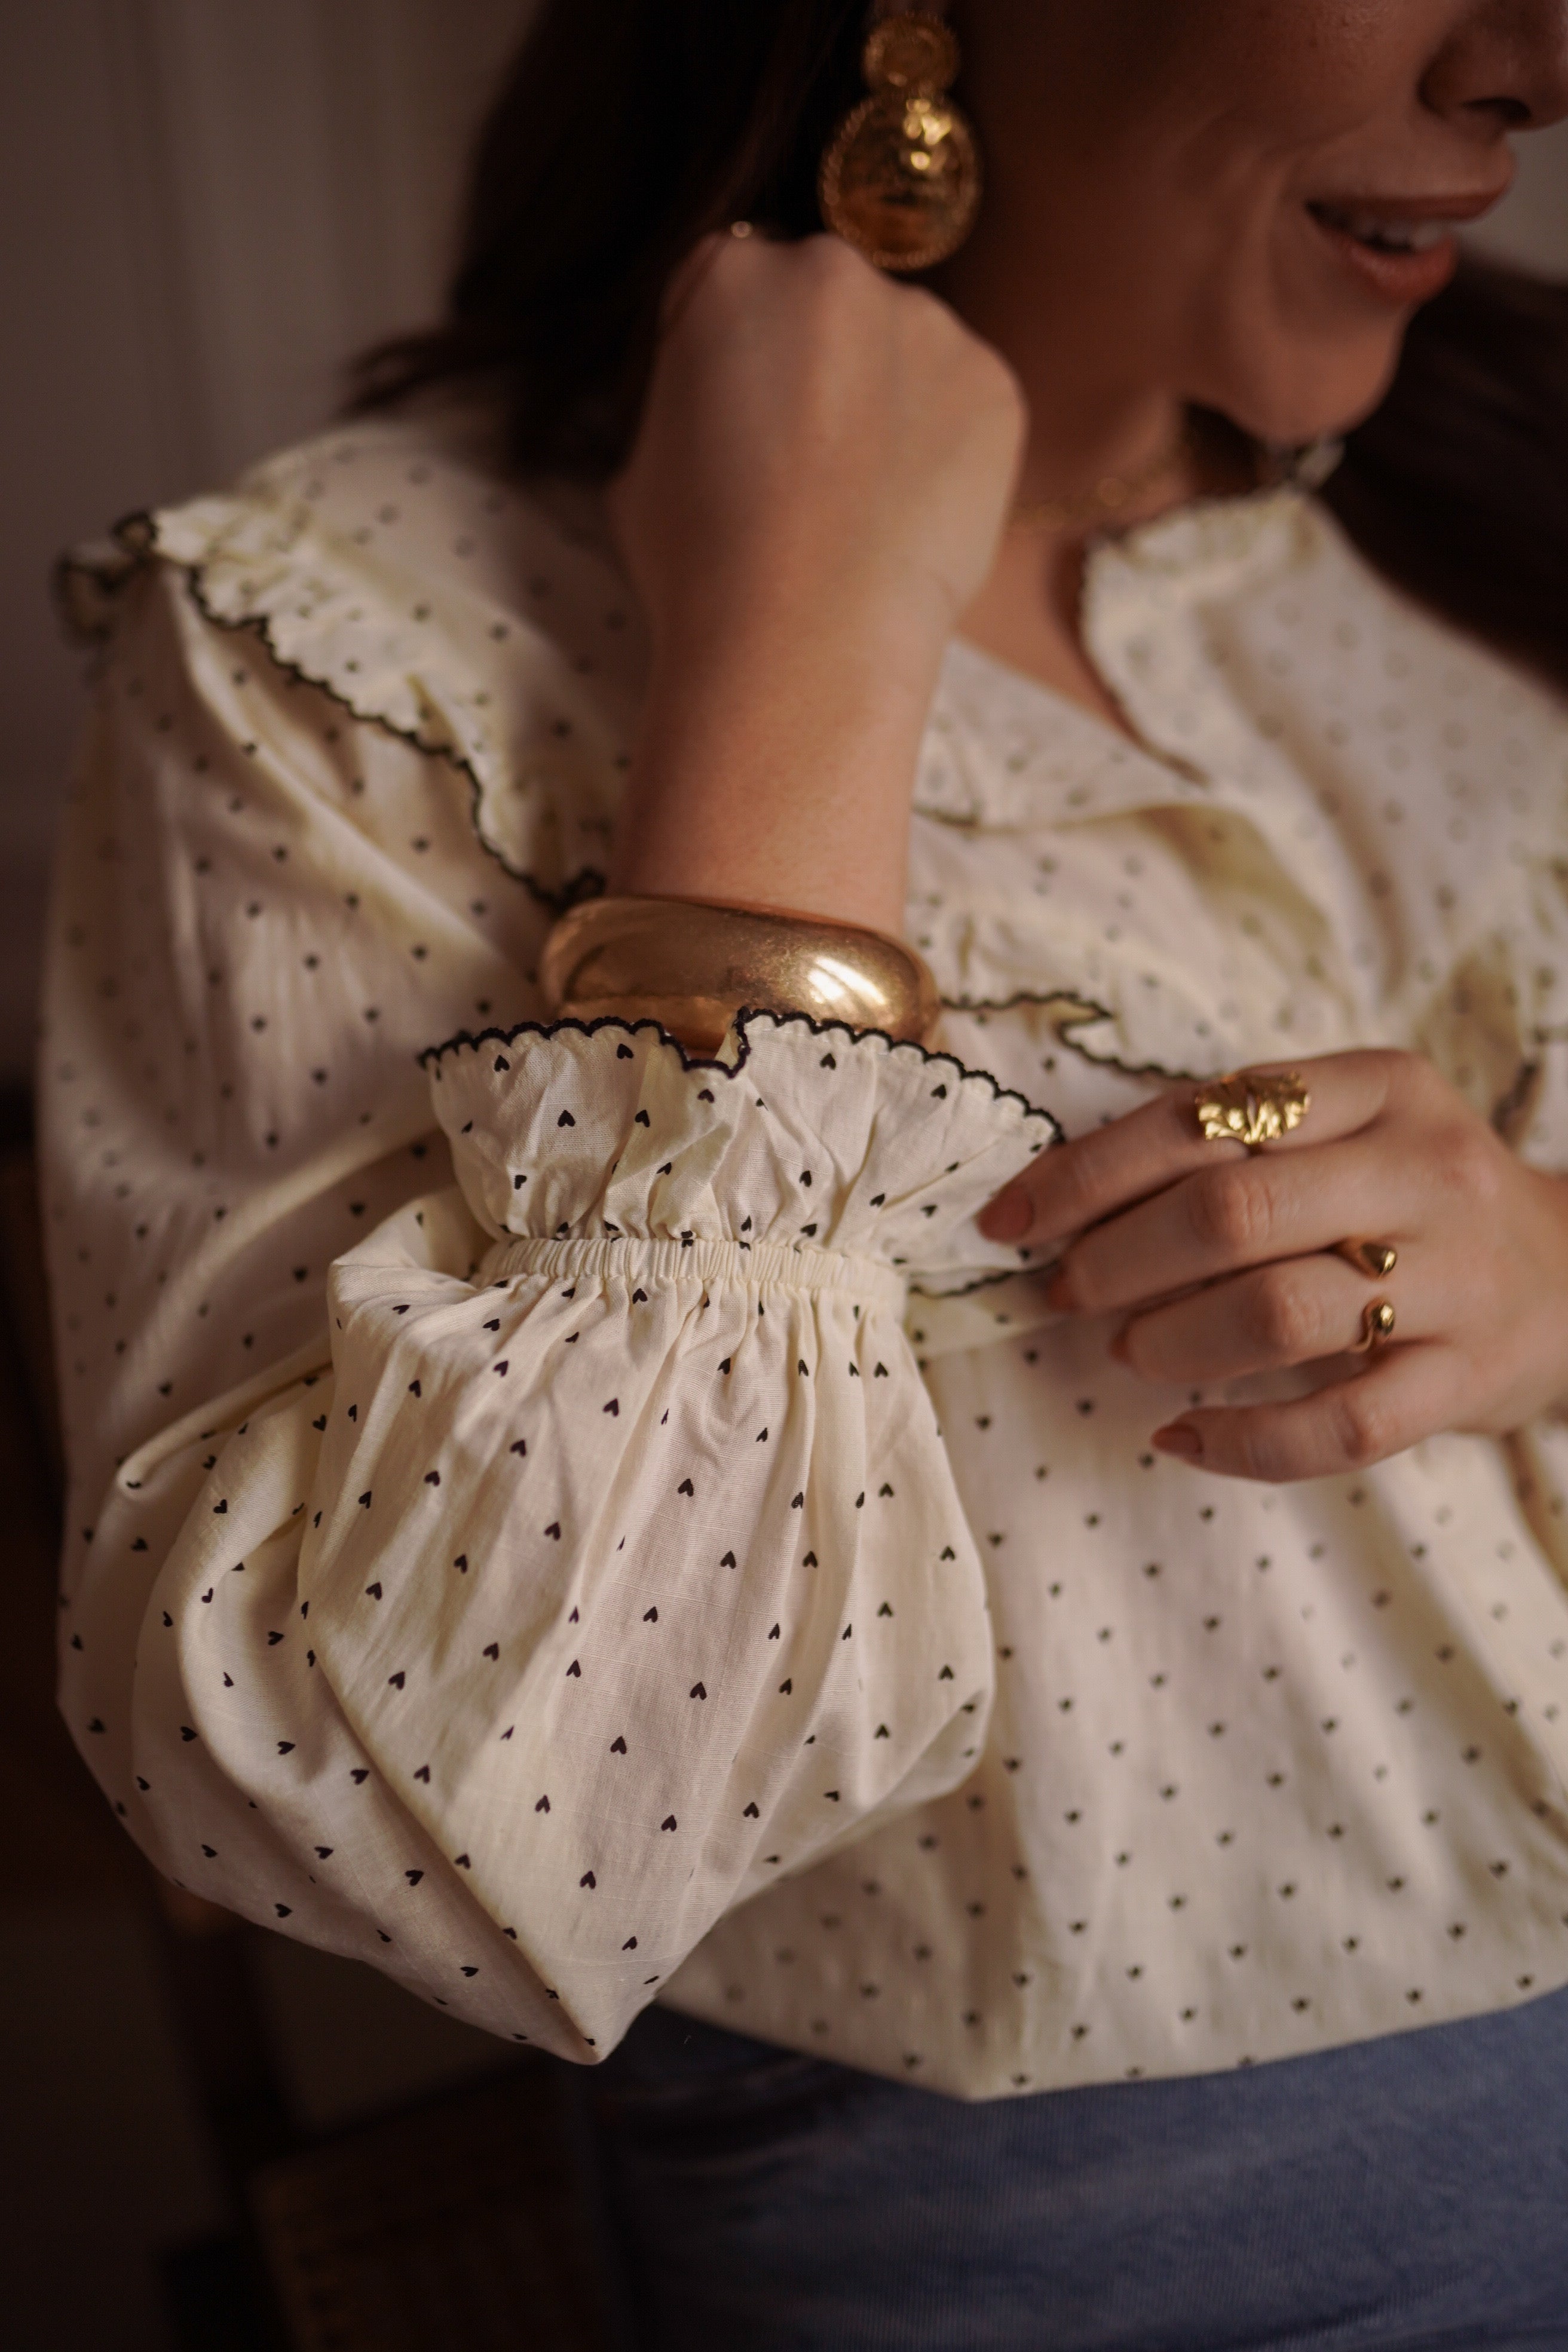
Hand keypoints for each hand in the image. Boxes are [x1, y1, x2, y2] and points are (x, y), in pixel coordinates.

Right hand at [606, 230, 1025, 930]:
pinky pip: (964, 401)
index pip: (728, 288)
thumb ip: (684, 402)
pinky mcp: (994, 385)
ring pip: (901, 349)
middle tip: (801, 469)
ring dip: (885, 403)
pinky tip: (908, 519)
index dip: (731, 364)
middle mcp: (831, 271)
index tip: (735, 424)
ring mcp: (926, 322)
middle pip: (822, 304)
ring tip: (858, 507)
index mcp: (728, 272)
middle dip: (814, 369)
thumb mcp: (639, 465)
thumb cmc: (702, 569)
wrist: (802, 645)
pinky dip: (945, 449)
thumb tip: (713, 410)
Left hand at [979, 1050, 1567, 1481]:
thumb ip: (1229, 1143)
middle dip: (1116, 1259)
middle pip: (1231, 1210)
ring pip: (1278, 1313)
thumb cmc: (1408, 1199)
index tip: (1009, 1218)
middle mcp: (1424, 1170)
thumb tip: (1059, 1203)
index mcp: (1378, 1086)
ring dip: (1170, 1340)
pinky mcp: (1467, 1379)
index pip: (1200, 1115)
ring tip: (1126, 1351)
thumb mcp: (1343, 1130)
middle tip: (1066, 1290)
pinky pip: (1339, 1427)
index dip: (1084, 1172)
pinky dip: (1241, 1443)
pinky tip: (1178, 1437)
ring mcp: (1454, 1279)